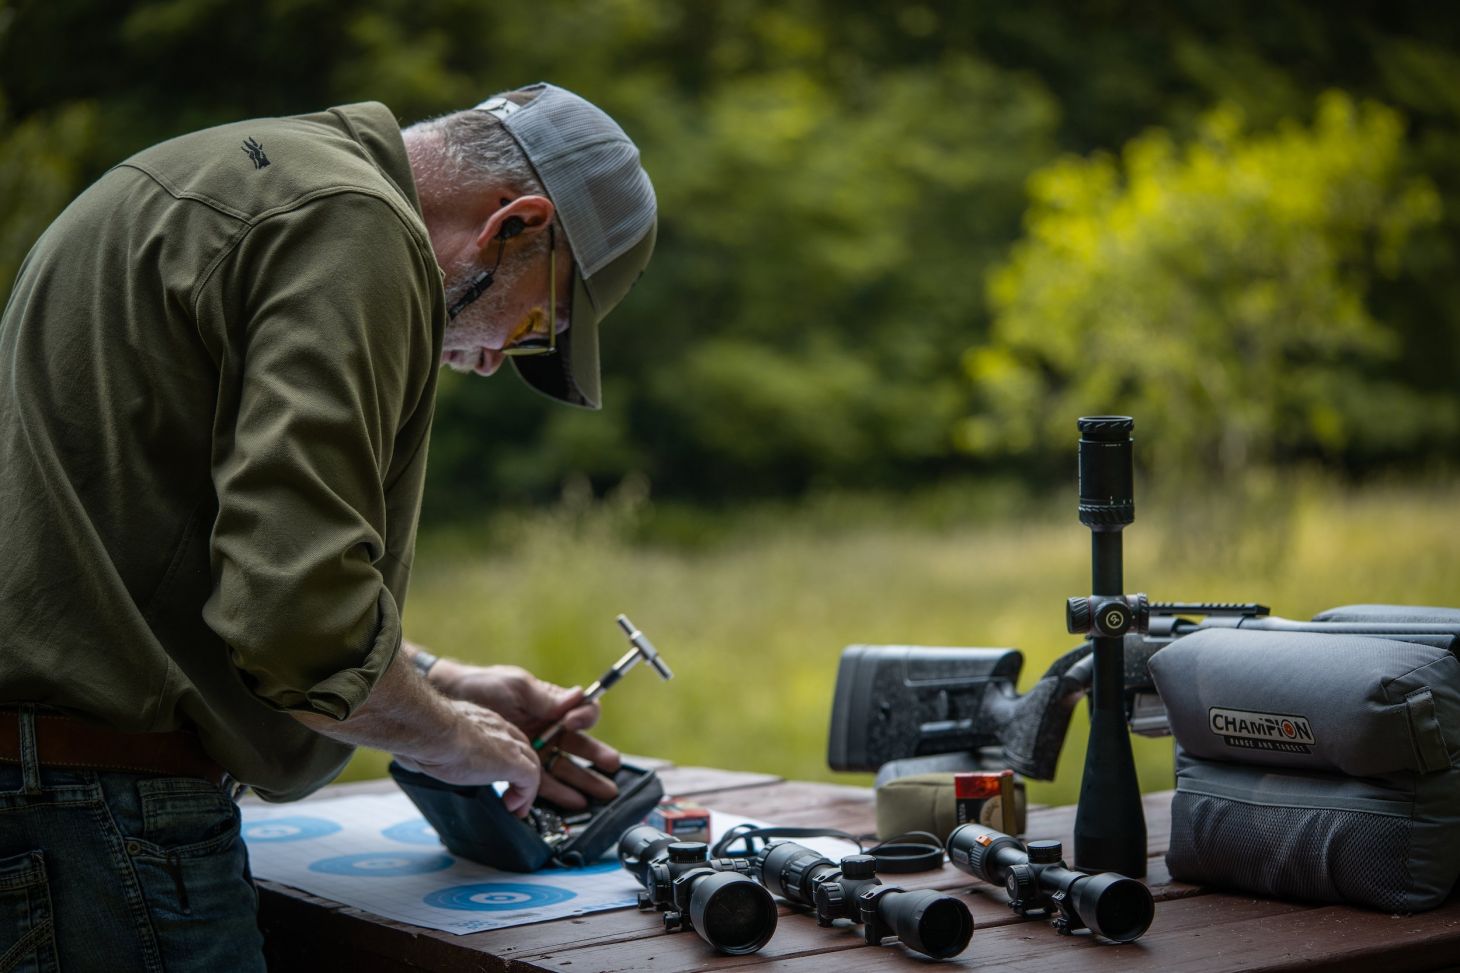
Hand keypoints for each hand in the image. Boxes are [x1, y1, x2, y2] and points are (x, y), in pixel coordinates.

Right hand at [392, 699, 542, 813]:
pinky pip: (530, 779)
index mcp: (477, 719)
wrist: (431, 729)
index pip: (498, 733)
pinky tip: (515, 808)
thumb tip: (411, 760)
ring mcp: (507, 744)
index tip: (492, 769)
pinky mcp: (511, 762)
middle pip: (521, 746)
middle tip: (510, 789)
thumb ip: (426, 748)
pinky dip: (526, 795)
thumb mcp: (425, 740)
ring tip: (515, 805)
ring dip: (525, 786)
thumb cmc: (421, 731)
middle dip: (519, 767)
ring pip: (530, 762)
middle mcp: (496, 727)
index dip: (500, 753)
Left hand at [428, 661, 621, 809]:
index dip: (584, 718)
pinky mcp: (518, 766)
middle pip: (579, 745)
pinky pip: (541, 782)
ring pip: (565, 767)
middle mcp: (549, 729)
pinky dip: (556, 793)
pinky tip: (571, 803)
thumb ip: (544, 697)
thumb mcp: (516, 685)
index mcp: (552, 706)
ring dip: (583, 781)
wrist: (452, 700)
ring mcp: (535, 749)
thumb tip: (576, 698)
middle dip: (597, 757)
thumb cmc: (484, 685)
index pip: (582, 712)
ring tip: (599, 795)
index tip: (571, 722)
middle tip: (612, 768)